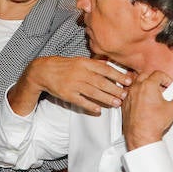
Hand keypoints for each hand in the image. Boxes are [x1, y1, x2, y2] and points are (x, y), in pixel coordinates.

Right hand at [17, 56, 132, 114]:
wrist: (44, 71)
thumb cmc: (64, 66)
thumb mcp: (80, 61)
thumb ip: (95, 64)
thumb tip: (111, 66)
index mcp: (85, 63)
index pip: (105, 69)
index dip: (118, 75)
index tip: (129, 81)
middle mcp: (80, 73)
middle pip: (101, 82)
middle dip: (115, 89)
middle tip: (126, 95)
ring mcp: (73, 84)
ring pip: (93, 92)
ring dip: (106, 99)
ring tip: (117, 103)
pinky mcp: (67, 94)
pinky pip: (81, 101)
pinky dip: (90, 106)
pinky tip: (99, 110)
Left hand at [122, 70, 172, 149]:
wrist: (141, 135)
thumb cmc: (153, 123)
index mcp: (148, 85)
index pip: (158, 74)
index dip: (166, 79)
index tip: (169, 85)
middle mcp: (136, 88)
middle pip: (145, 75)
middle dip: (154, 80)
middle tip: (161, 89)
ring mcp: (129, 96)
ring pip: (135, 83)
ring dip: (143, 85)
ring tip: (151, 95)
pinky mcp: (124, 104)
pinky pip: (129, 93)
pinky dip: (135, 94)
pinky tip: (142, 102)